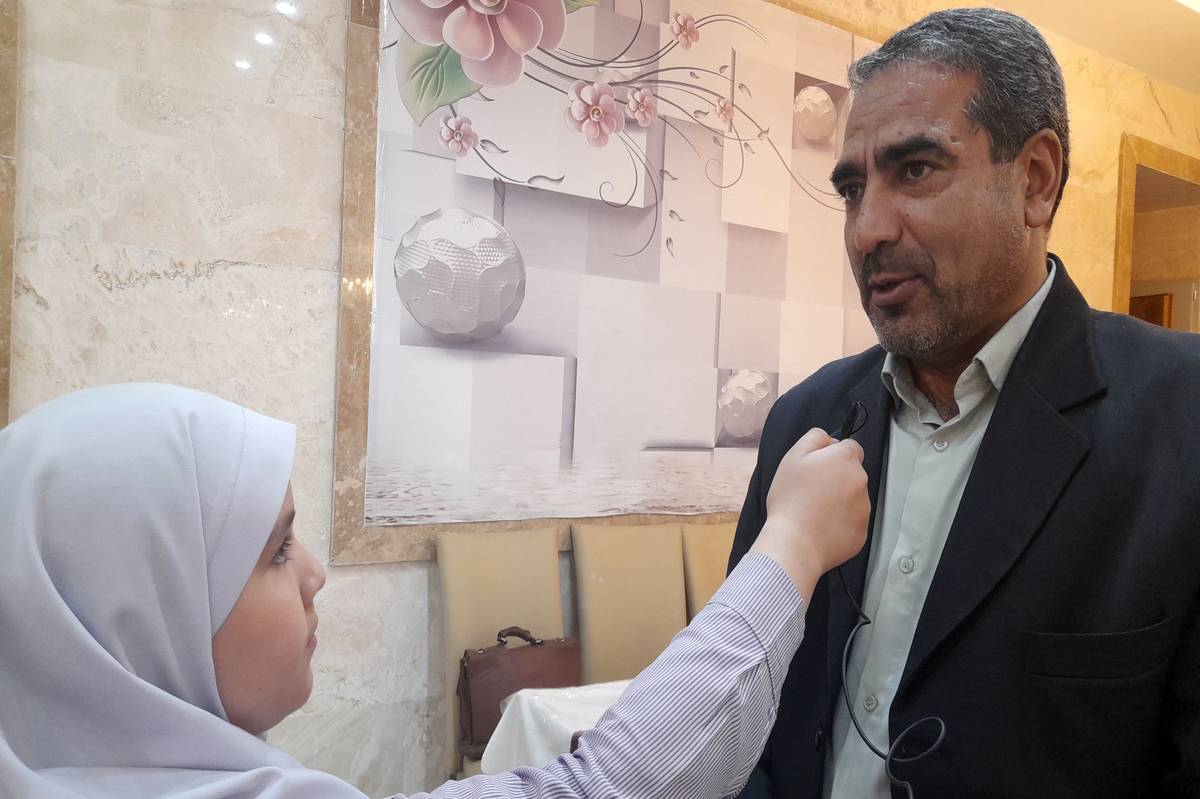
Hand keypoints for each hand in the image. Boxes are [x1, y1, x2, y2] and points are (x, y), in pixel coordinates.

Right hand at [749, 428, 869, 594]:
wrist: (795, 543)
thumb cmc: (791, 498)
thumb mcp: (793, 457)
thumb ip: (814, 438)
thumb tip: (829, 439)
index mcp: (845, 459)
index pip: (851, 447)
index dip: (834, 455)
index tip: (818, 467)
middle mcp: (861, 481)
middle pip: (852, 473)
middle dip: (837, 478)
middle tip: (811, 491)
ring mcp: (865, 508)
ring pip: (854, 497)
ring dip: (840, 500)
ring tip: (814, 512)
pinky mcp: (862, 532)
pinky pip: (853, 521)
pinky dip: (841, 523)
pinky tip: (821, 527)